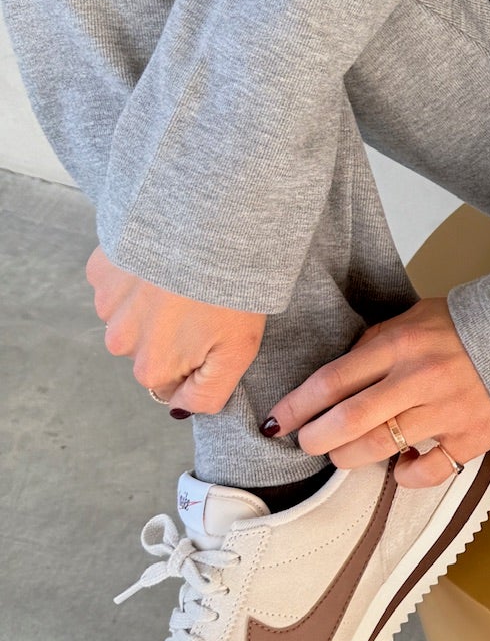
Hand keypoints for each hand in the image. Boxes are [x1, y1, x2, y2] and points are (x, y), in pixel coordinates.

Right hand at [86, 246, 265, 412]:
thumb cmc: (230, 292)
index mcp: (151, 368)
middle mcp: (120, 342)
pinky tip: (163, 262)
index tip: (212, 333)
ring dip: (152, 303)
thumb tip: (179, 411)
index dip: (193, 359)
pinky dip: (138, 275)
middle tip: (201, 303)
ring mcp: (107, 305)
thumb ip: (207, 395)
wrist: (209, 230)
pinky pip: (120, 283)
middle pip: (146, 348)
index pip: (169, 379)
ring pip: (131, 315)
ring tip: (185, 279)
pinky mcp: (101, 271)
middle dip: (170, 332)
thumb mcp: (237, 353)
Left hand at [266, 298, 489, 488]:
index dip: (297, 406)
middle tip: (307, 443)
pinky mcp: (472, 437)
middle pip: (347, 422)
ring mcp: (446, 412)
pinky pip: (428, 471)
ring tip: (344, 455)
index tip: (277, 421)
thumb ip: (374, 344)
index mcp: (399, 345)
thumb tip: (338, 376)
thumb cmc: (464, 325)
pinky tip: (402, 467)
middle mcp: (418, 379)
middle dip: (315, 439)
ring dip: (350, 458)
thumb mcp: (412, 318)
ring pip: (379, 449)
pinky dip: (407, 476)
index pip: (331, 381)